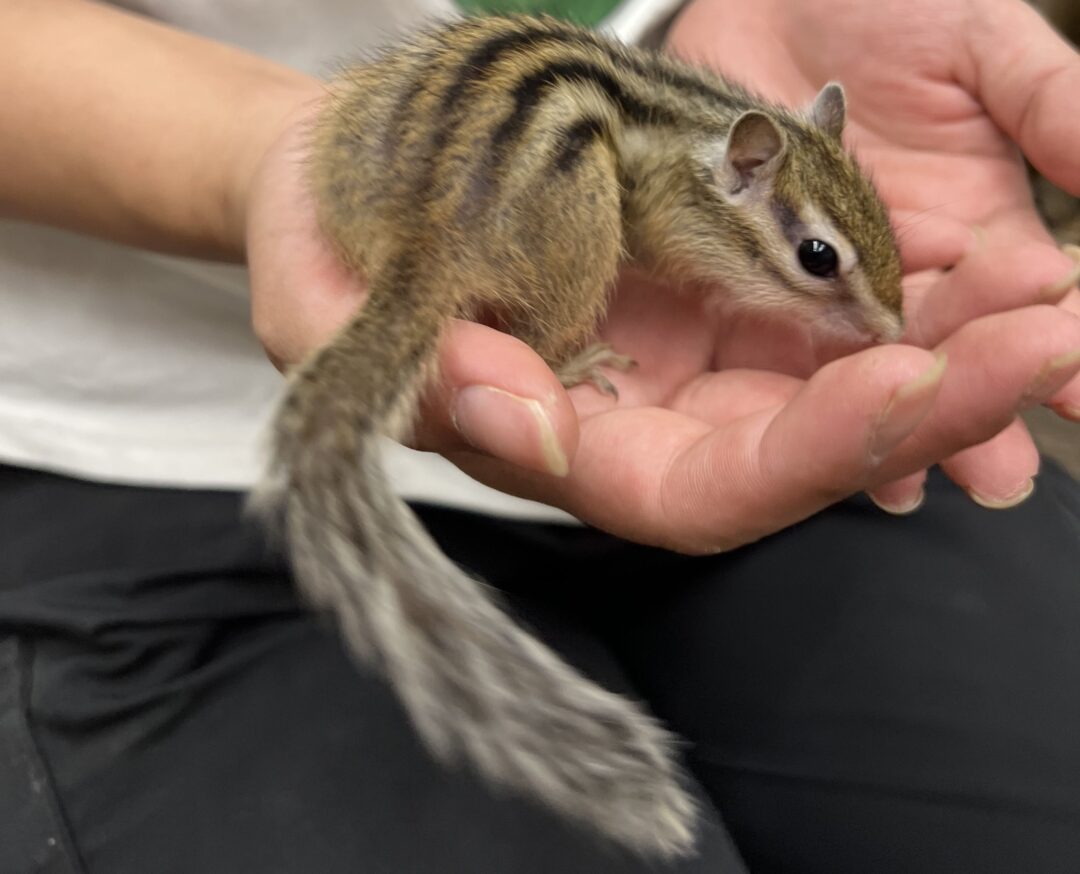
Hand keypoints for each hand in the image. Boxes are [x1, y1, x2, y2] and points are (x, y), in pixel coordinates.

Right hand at [246, 7, 1079, 553]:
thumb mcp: (327, 309)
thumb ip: (400, 372)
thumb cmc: (323, 248)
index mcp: (565, 447)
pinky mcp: (702, 277)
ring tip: (1050, 290)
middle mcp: (643, 415)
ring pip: (832, 374)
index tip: (912, 386)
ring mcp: (681, 348)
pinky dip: (902, 273)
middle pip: (806, 448)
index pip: (704, 492)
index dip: (810, 457)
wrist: (341, 180)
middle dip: (936, 402)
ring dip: (955, 340)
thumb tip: (509, 408)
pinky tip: (979, 249)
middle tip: (1048, 332)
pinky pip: (817, 290)